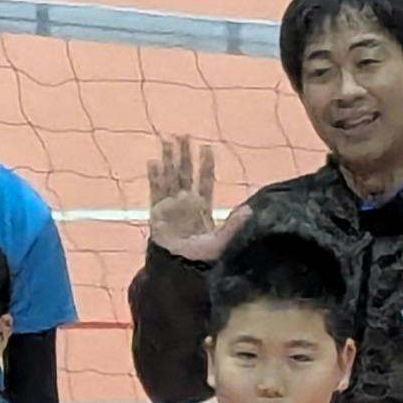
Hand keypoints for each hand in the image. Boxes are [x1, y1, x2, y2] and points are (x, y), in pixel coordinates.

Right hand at [147, 137, 241, 262]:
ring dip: (168, 159)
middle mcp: (185, 202)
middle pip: (185, 173)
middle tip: (183, 135)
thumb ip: (233, 225)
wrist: (177, 267)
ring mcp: (170, 205)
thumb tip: (249, 210)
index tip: (207, 147)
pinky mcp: (156, 211)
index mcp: (202, 206)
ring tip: (167, 140)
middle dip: (184, 154)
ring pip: (170, 176)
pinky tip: (153, 162)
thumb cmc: (199, 257)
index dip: (205, 164)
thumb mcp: (221, 241)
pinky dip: (154, 177)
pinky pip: (155, 190)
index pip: (204, 180)